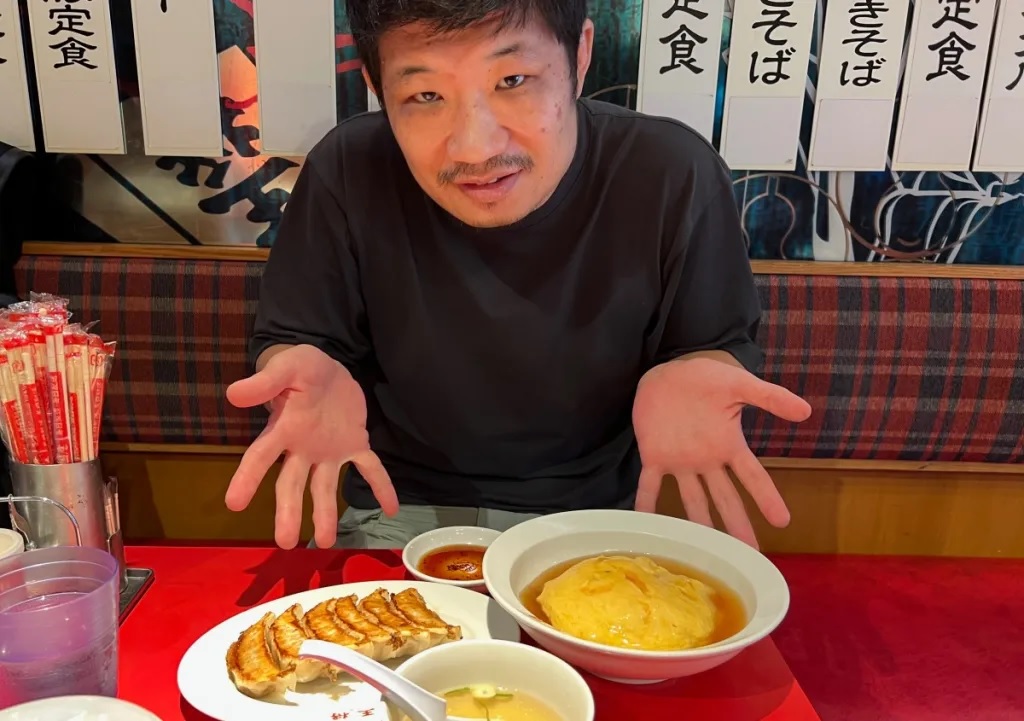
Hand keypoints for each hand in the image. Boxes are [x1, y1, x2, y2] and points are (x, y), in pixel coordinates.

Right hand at [225, 345, 397, 548]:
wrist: (327, 366)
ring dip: (325, 514)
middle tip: (285, 543)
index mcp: (283, 429)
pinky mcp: (354, 444)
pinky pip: (369, 468)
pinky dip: (381, 487)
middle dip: (288, 513)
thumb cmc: (300, 367)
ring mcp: (329, 450)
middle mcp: (302, 448)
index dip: (247, 479)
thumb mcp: (286, 367)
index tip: (234, 504)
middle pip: (291, 485)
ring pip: (325, 487)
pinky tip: (391, 508)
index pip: (260, 457)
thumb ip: (265, 382)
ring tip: (324, 542)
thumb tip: (234, 394)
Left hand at [632, 355, 811, 547]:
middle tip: (749, 554)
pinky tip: (645, 523)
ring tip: (706, 551)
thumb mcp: (739, 384)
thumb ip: (770, 397)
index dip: (766, 497)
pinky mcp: (654, 455)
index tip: (782, 521)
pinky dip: (646, 503)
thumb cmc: (705, 377)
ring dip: (698, 524)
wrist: (669, 370)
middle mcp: (707, 460)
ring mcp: (680, 461)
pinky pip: (649, 484)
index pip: (753, 476)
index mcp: (728, 445)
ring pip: (692, 499)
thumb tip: (806, 410)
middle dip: (736, 526)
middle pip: (725, 498)